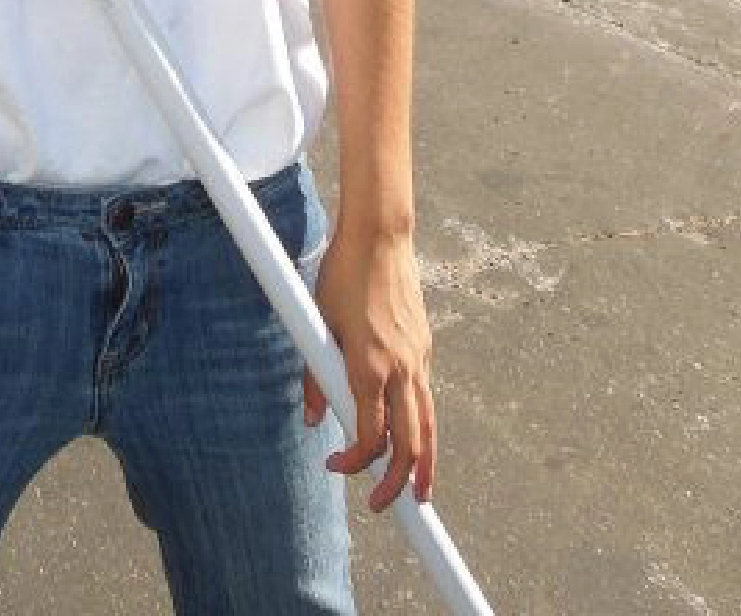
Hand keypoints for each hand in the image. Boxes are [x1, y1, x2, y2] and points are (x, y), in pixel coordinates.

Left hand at [303, 223, 436, 510]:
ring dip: (426, 464)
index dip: (355, 461)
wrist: (380, 237)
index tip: (337, 465)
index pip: (369, 436)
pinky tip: (415, 436)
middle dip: (401, 482)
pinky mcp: (425, 347)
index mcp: (370, 367)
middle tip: (385, 505)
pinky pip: (426, 397)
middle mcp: (400, 369)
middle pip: (410, 443)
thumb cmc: (342, 275)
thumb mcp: (319, 322)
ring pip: (428, 425)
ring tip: (422, 493)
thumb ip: (315, 374)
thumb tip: (312, 419)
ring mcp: (418, 359)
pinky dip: (423, 424)